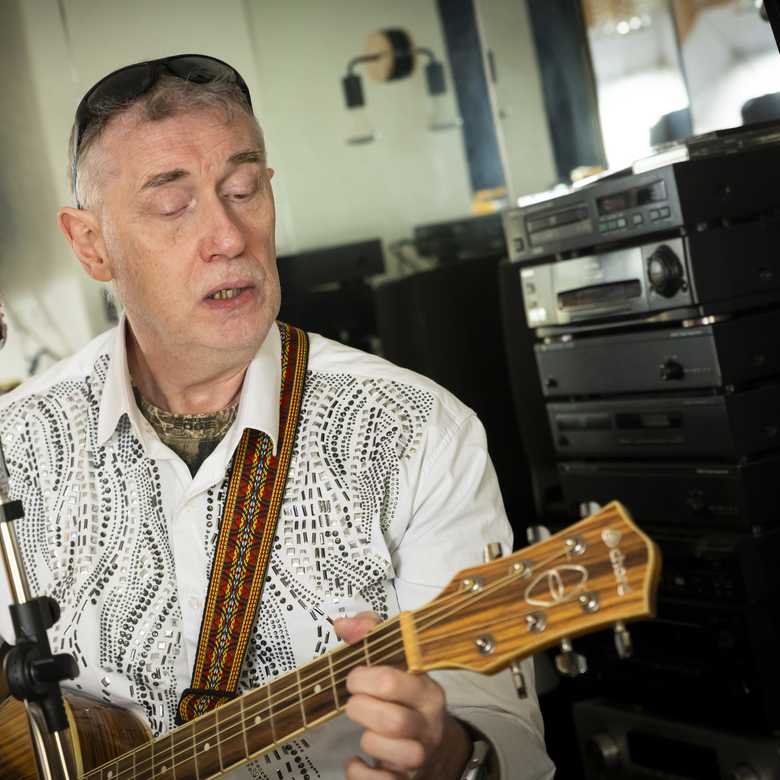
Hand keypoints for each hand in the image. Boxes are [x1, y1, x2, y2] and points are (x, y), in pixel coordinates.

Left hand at [334, 612, 472, 778]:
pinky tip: (357, 761)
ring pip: (400, 754)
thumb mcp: (397, 661)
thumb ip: (371, 635)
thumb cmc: (407, 697)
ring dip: (370, 742)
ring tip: (365, 732)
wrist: (436, 745)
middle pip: (394, 721)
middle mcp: (429, 723)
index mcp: (426, 690)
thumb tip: (342, 623)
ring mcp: (422, 755)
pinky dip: (362, 775)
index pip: (392, 681)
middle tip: (355, 704)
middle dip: (362, 710)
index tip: (354, 678)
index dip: (362, 679)